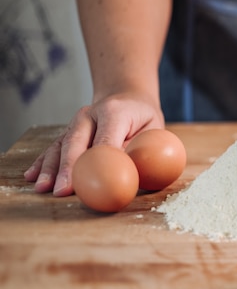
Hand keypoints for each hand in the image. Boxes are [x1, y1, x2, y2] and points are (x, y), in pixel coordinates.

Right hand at [24, 92, 163, 195]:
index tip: (90, 180)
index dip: (96, 160)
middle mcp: (89, 114)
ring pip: (60, 145)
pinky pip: (53, 147)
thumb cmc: (143, 119)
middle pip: (75, 142)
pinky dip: (42, 162)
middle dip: (67, 168)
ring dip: (50, 168)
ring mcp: (75, 122)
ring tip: (42, 188)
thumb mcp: (153, 130)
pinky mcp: (68, 131)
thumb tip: (132, 174)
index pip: (104, 138)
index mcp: (114, 112)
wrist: (127, 97)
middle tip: (61, 191)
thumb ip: (142, 150)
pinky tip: (32, 176)